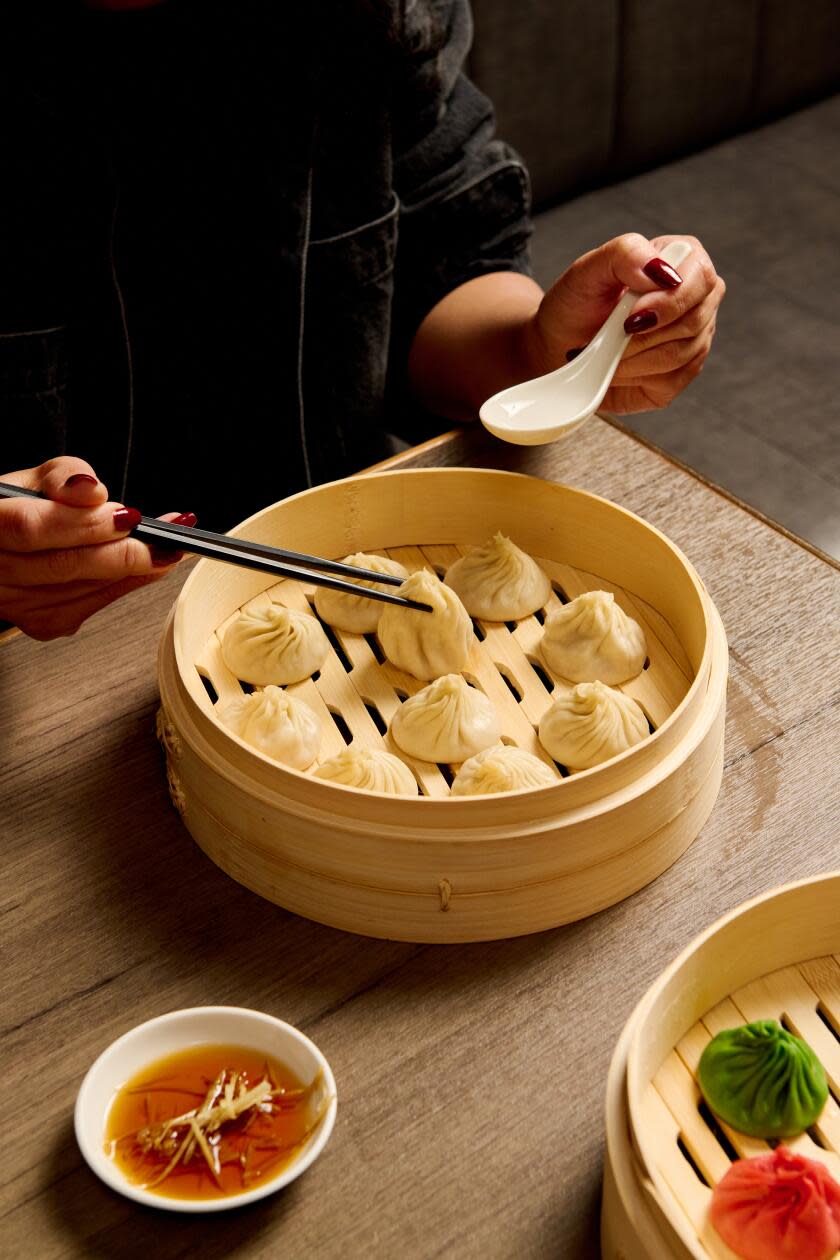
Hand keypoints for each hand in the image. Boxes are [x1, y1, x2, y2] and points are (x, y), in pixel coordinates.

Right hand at [0, 456, 193, 639]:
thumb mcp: (36, 478)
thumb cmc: (19, 508)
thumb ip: (64, 477)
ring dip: (133, 570)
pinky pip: (89, 606)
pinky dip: (122, 585)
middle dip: (121, 551)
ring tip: (167, 548)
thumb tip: (92, 491)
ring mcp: (13, 603)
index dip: (82, 524)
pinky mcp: (38, 622)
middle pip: (61, 565)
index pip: (30, 528)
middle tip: (164, 538)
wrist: (6, 545)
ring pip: (80, 590)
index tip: (127, 516)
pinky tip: (146, 567)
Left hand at [525, 233, 724, 412]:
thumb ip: (626, 254)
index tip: (633, 314)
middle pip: (695, 319)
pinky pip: (672, 379)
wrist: (561, 344)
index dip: (671, 300)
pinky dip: (635, 374)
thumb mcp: (589, 269)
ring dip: (634, 356)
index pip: (701, 277)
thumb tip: (661, 271)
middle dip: (645, 334)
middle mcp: (696, 298)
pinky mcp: (682, 372)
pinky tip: (615, 366)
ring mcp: (695, 337)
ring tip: (606, 349)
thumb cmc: (578, 303)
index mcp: (683, 260)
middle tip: (613, 333)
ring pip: (682, 353)